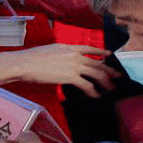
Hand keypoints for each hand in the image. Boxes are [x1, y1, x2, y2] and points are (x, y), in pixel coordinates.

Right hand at [0, 44, 119, 96]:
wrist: (24, 63)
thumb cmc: (30, 59)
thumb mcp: (48, 51)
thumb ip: (59, 55)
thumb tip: (61, 61)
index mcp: (68, 47)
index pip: (89, 48)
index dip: (101, 51)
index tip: (110, 54)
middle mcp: (73, 55)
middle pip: (97, 62)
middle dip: (109, 70)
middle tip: (118, 76)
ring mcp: (73, 65)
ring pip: (96, 73)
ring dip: (105, 82)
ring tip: (111, 89)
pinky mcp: (70, 76)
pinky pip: (87, 85)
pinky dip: (93, 91)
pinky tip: (96, 96)